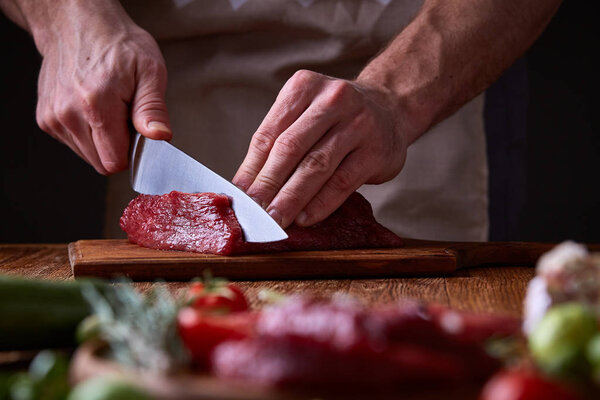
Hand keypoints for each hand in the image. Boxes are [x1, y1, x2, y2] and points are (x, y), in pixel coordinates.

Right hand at [34, 2, 170, 173]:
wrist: (78, 25)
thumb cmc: (118, 46)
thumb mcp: (150, 71)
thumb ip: (153, 108)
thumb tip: (159, 136)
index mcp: (96, 104)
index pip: (115, 162)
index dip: (133, 154)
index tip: (138, 134)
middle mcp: (69, 114)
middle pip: (101, 163)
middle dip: (118, 147)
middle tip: (124, 117)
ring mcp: (53, 118)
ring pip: (87, 156)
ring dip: (102, 141)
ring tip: (109, 109)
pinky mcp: (46, 119)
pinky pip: (74, 144)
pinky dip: (88, 134)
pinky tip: (93, 109)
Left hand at [233, 70, 413, 228]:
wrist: (390, 108)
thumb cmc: (336, 117)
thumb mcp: (305, 114)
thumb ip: (277, 142)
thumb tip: (245, 186)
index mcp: (304, 87)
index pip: (269, 133)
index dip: (251, 168)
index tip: (238, 196)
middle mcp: (332, 99)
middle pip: (291, 148)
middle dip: (268, 184)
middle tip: (253, 211)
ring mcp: (358, 124)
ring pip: (316, 166)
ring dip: (292, 197)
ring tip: (275, 219)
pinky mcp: (376, 151)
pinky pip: (342, 182)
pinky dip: (321, 203)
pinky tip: (305, 218)